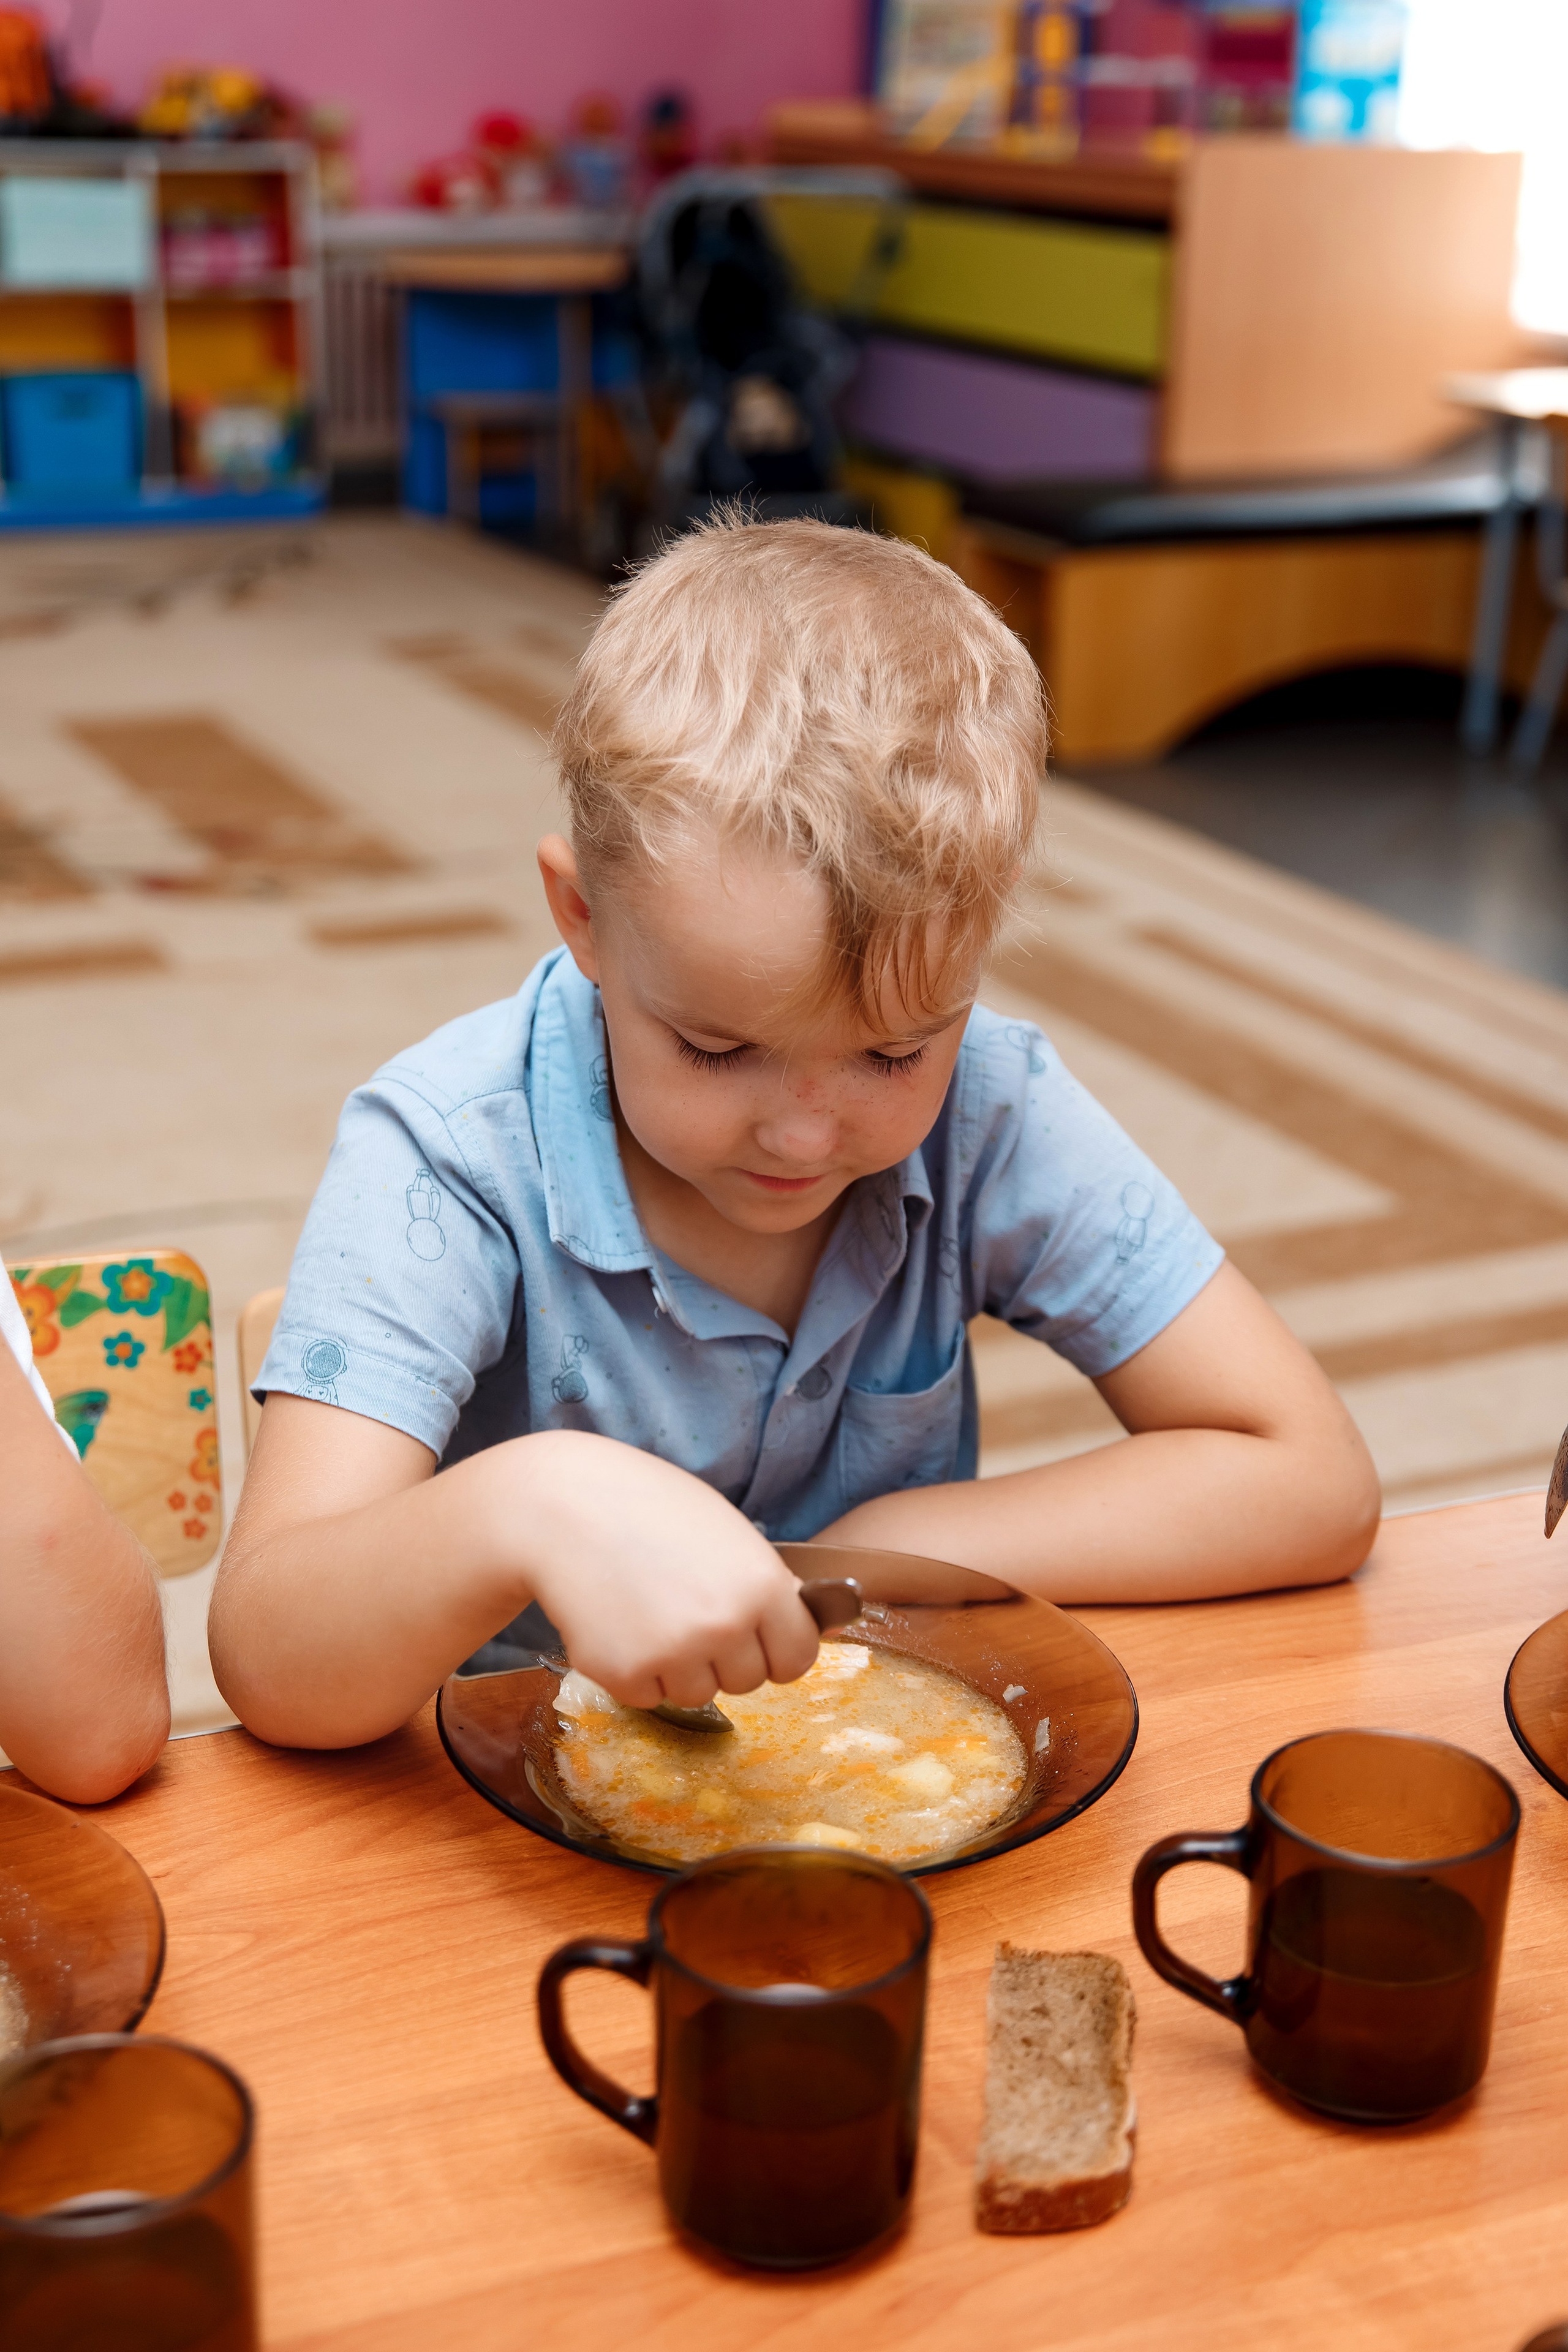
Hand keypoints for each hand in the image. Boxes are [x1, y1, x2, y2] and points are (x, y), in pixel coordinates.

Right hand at [517, 1432, 819, 1708]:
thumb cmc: (648, 1508)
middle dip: (724, 1657)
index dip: (777, 1649)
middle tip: (686, 1611)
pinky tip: (617, 1622)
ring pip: (697, 1694)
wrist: (561, 1507)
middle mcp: (725, 1626)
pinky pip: (647, 1695)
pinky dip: (634, 1670)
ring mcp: (674, 1655)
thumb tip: (818, 1627)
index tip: (756, 1638)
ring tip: (648, 1611)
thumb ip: (767, 1584)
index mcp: (762, 1586)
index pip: (798, 1657)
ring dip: (678, 1667)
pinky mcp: (624, 1674)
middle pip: (748, 1681)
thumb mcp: (726, 1532)